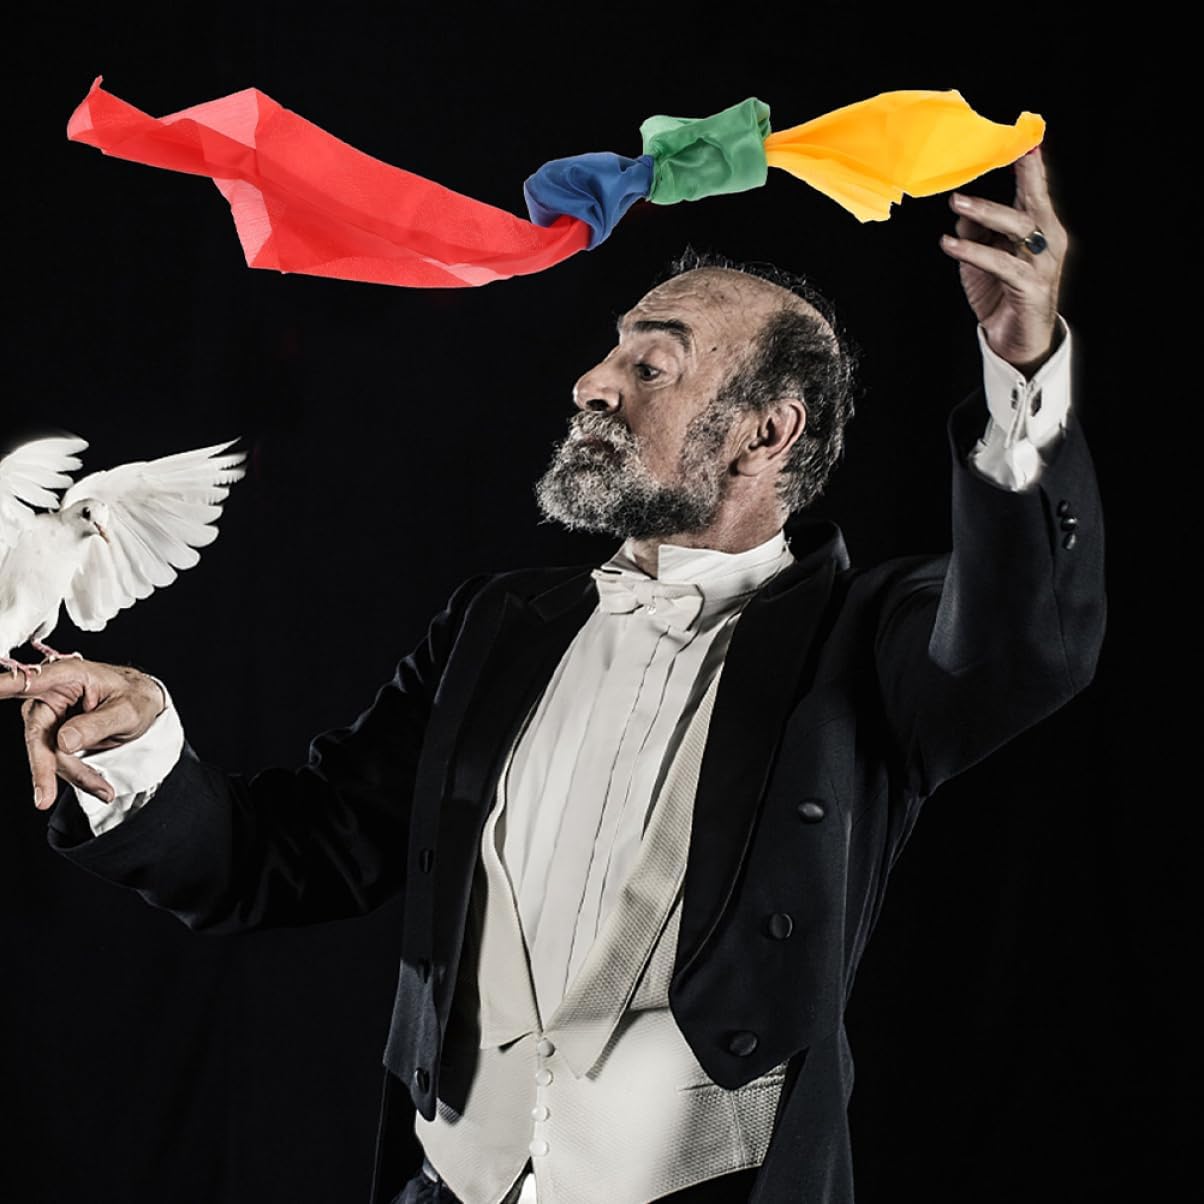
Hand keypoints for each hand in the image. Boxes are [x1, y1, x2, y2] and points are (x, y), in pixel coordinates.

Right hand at [0, 660, 166, 808]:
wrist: (144, 704)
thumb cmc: (136, 697)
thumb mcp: (129, 711)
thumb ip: (97, 724)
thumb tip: (63, 742)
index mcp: (68, 675)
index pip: (28, 681)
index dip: (3, 686)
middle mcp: (51, 693)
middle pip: (37, 734)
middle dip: (44, 767)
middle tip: (44, 798)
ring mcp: (49, 715)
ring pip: (48, 753)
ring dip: (74, 775)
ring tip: (103, 789)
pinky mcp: (52, 734)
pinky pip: (58, 760)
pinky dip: (77, 775)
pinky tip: (99, 785)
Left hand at [940, 144, 1068, 374]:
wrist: (1017, 341)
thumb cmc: (1001, 294)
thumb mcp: (983, 258)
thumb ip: (976, 232)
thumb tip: (960, 210)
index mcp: (1041, 228)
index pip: (1036, 190)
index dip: (1030, 165)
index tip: (1023, 139)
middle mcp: (1048, 241)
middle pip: (1032, 201)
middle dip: (1013, 179)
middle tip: (984, 163)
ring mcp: (1042, 264)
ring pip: (1018, 228)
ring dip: (985, 213)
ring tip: (956, 203)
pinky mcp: (1030, 286)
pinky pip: (1000, 262)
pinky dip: (973, 251)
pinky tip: (949, 244)